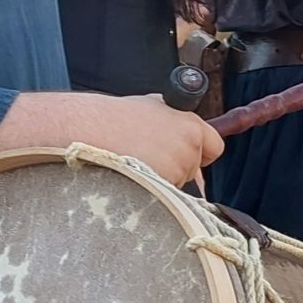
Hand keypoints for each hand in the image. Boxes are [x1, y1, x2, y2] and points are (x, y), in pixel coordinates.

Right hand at [80, 95, 223, 184]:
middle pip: (193, 168)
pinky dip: (151, 191)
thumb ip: (175, 120)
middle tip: (151, 157)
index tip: (189, 154)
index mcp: (190, 126)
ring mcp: (175, 171)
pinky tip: (132, 176)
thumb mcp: (152, 106)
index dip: (201, 152)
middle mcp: (188, 149)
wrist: (87, 131)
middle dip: (177, 167)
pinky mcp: (160, 189)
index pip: (215, 148)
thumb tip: (184, 131)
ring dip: (161, 179)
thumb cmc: (114, 118)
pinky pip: (163, 197)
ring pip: (176, 184)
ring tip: (136, 164)